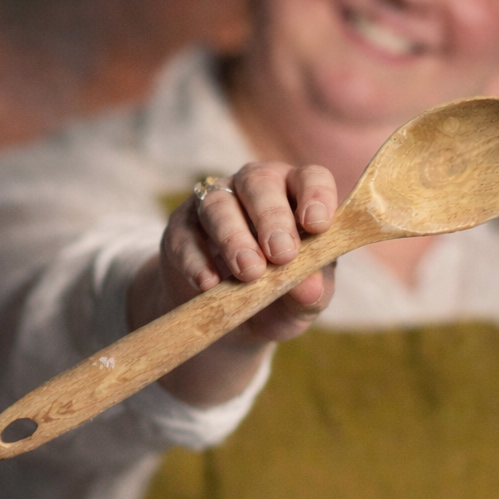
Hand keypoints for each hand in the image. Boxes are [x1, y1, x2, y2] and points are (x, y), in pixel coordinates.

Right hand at [128, 161, 338, 407]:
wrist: (230, 321)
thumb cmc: (279, 299)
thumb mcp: (301, 302)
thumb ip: (311, 293)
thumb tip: (309, 289)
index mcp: (296, 196)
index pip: (311, 177)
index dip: (316, 196)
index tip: (317, 225)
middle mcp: (256, 189)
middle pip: (260, 182)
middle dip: (272, 217)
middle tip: (281, 253)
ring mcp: (216, 204)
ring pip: (219, 204)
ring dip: (234, 238)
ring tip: (249, 272)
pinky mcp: (181, 227)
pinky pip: (184, 234)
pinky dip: (196, 258)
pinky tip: (208, 283)